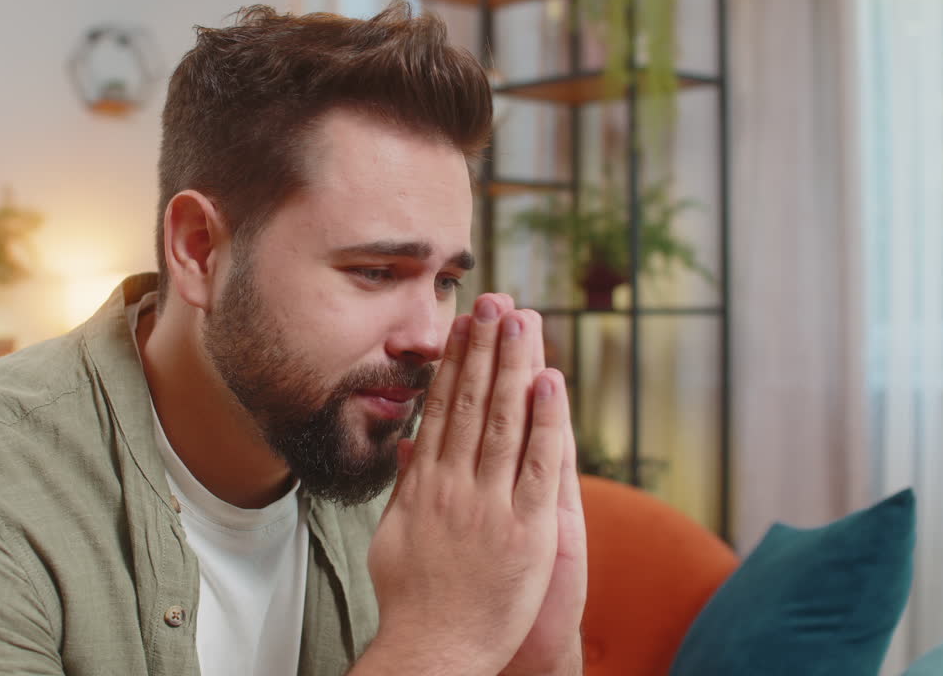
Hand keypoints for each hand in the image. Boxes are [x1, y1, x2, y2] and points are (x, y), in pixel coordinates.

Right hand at [357, 294, 569, 675]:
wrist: (435, 650)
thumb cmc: (414, 600)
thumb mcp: (394, 537)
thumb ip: (407, 489)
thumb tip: (408, 449)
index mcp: (425, 485)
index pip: (442, 409)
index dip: (454, 362)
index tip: (463, 324)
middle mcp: (454, 485)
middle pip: (471, 402)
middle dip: (484, 348)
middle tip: (493, 301)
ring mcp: (490, 504)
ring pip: (504, 420)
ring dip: (513, 366)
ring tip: (520, 319)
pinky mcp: (526, 527)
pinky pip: (538, 464)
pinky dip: (545, 420)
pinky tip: (548, 380)